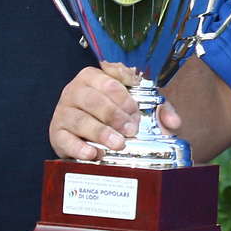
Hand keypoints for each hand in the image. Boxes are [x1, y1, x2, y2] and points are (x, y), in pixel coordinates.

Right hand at [49, 65, 183, 160]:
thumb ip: (158, 109)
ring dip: (101, 132)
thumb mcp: (137, 108)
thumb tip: (174, 122)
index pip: (110, 80)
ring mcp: (63, 112)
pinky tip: (94, 153)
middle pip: (93, 99)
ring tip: (118, 144)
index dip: (125, 96)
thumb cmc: (115, 117)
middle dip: (115, 114)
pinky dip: (79, 147)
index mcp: (95, 77)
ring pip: (80, 119)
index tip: (136, 111)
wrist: (88, 137)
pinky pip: (65, 139)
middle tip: (131, 130)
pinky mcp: (56, 133)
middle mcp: (75, 91)